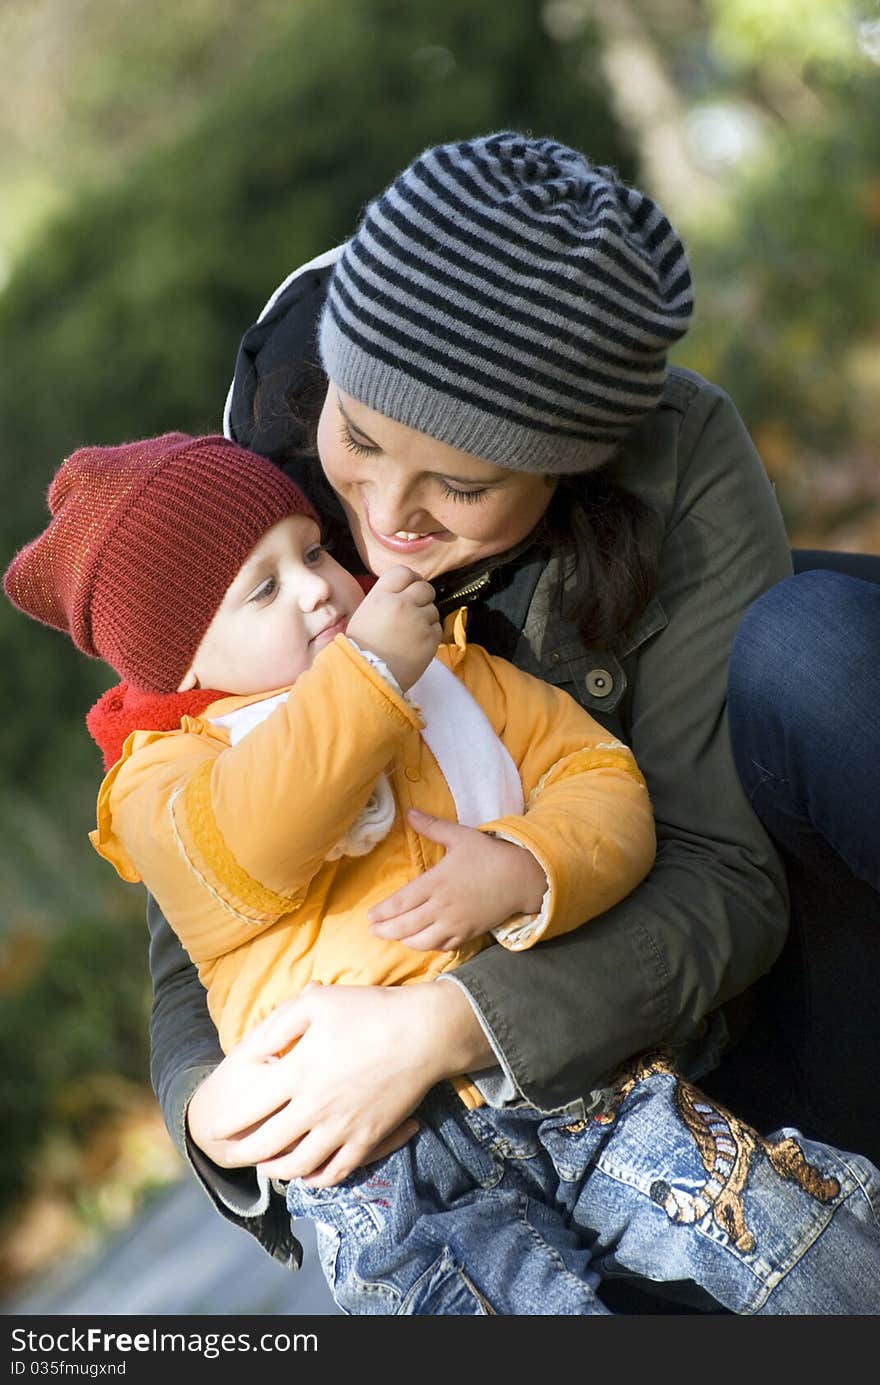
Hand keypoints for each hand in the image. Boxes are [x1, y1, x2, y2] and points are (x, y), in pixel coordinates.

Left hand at [186, 980, 491, 1185]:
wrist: (423, 1033)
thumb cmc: (368, 1010)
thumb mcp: (316, 1001)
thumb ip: (278, 1023)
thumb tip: (252, 1050)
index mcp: (298, 1072)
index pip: (250, 1107)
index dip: (227, 1121)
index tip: (213, 1127)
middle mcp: (315, 1107)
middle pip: (268, 1143)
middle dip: (242, 1153)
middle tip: (228, 1157)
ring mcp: (342, 1127)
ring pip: (298, 1165)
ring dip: (275, 1170)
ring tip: (264, 1168)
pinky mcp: (368, 1138)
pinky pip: (336, 1171)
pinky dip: (315, 1179)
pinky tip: (307, 1175)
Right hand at [346, 565, 439, 690]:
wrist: (368, 676)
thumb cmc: (361, 648)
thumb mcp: (365, 614)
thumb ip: (385, 599)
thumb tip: (403, 591)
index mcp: (382, 596)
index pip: (403, 572)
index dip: (410, 578)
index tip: (411, 585)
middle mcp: (402, 603)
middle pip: (424, 587)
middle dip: (422, 596)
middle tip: (415, 609)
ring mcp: (419, 620)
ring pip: (433, 608)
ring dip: (426, 616)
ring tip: (411, 632)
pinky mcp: (431, 638)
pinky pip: (437, 627)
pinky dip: (430, 633)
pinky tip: (416, 643)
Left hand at [368, 809, 547, 950]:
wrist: (520, 878)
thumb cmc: (489, 854)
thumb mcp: (460, 836)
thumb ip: (432, 826)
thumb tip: (409, 812)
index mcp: (436, 882)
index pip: (401, 902)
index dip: (382, 912)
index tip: (370, 916)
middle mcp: (442, 906)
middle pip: (405, 925)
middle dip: (385, 930)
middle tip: (373, 930)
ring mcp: (455, 922)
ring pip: (421, 941)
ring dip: (404, 940)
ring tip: (394, 936)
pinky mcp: (468, 933)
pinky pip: (442, 946)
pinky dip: (428, 946)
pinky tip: (422, 941)